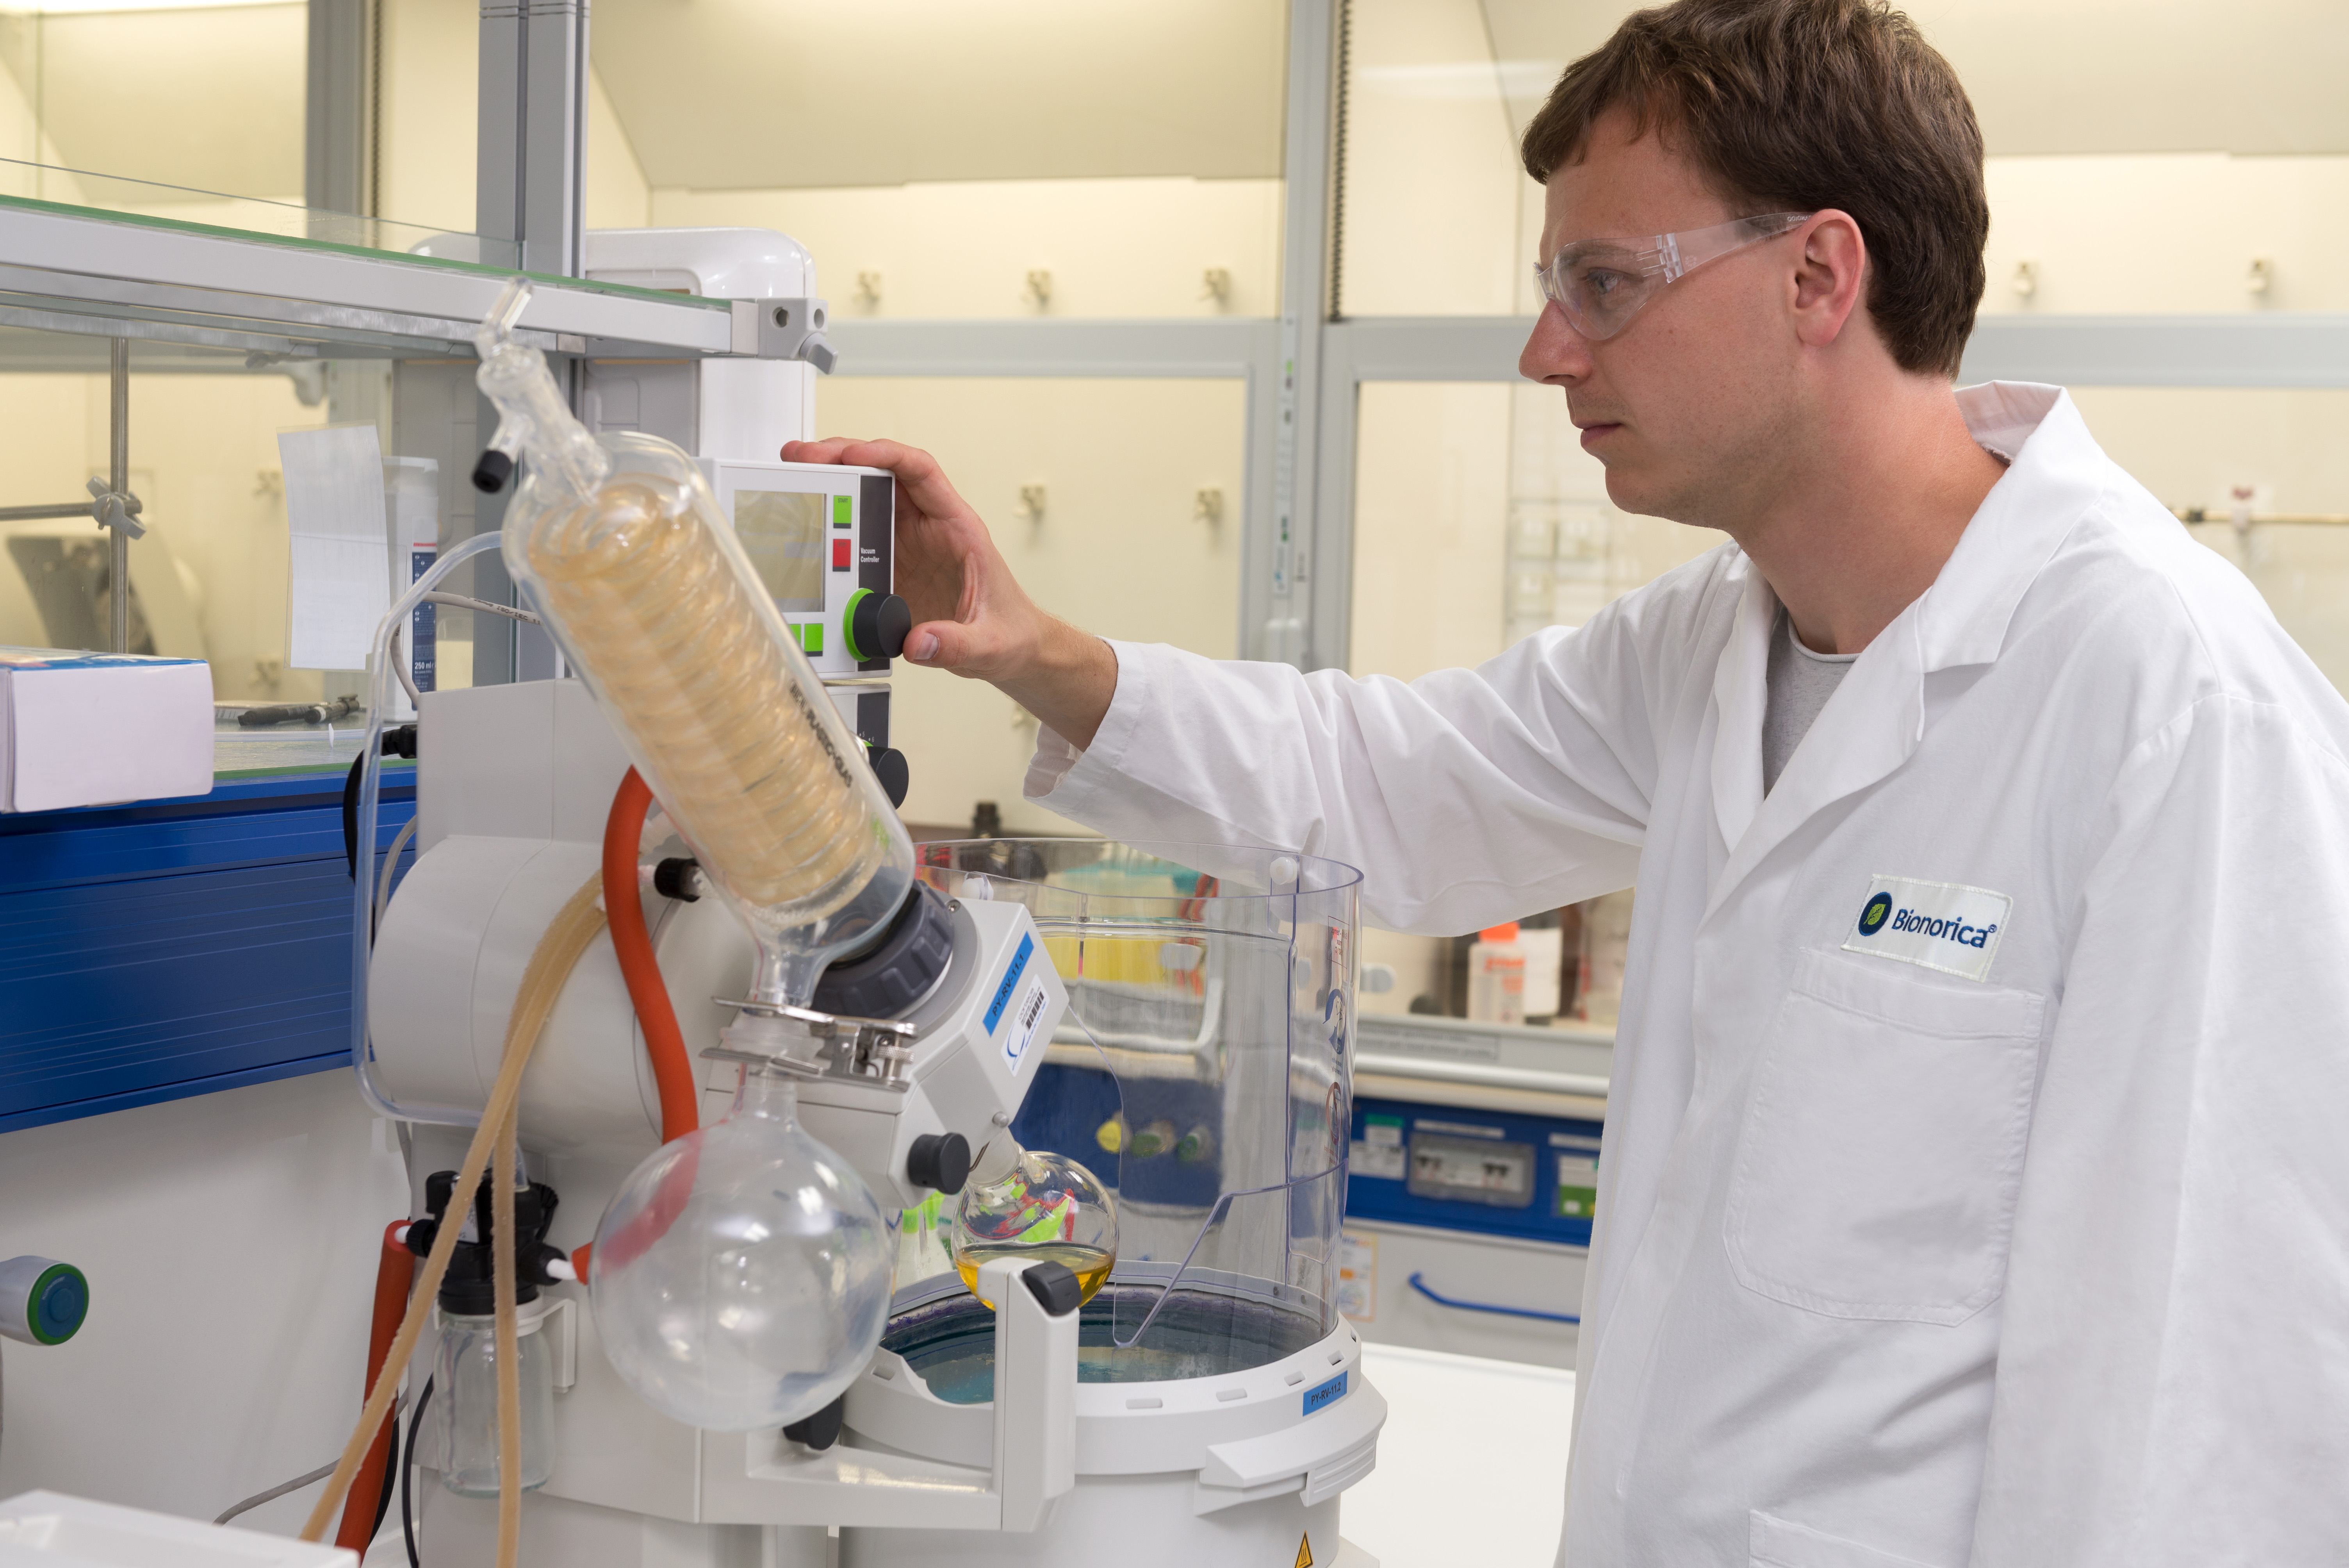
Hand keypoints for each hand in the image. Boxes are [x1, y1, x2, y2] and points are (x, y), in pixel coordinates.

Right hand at [781, 437, 1117, 747]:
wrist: (1013, 648)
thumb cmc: (1010, 631)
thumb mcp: (989, 644)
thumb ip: (956, 644)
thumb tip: (917, 643)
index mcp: (958, 528)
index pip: (921, 472)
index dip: (884, 455)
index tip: (850, 455)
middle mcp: (931, 527)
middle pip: (884, 474)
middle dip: (842, 458)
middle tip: (803, 457)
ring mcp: (909, 543)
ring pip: (867, 499)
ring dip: (832, 485)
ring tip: (795, 477)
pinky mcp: (893, 565)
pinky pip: (858, 535)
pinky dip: (832, 527)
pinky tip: (807, 524)